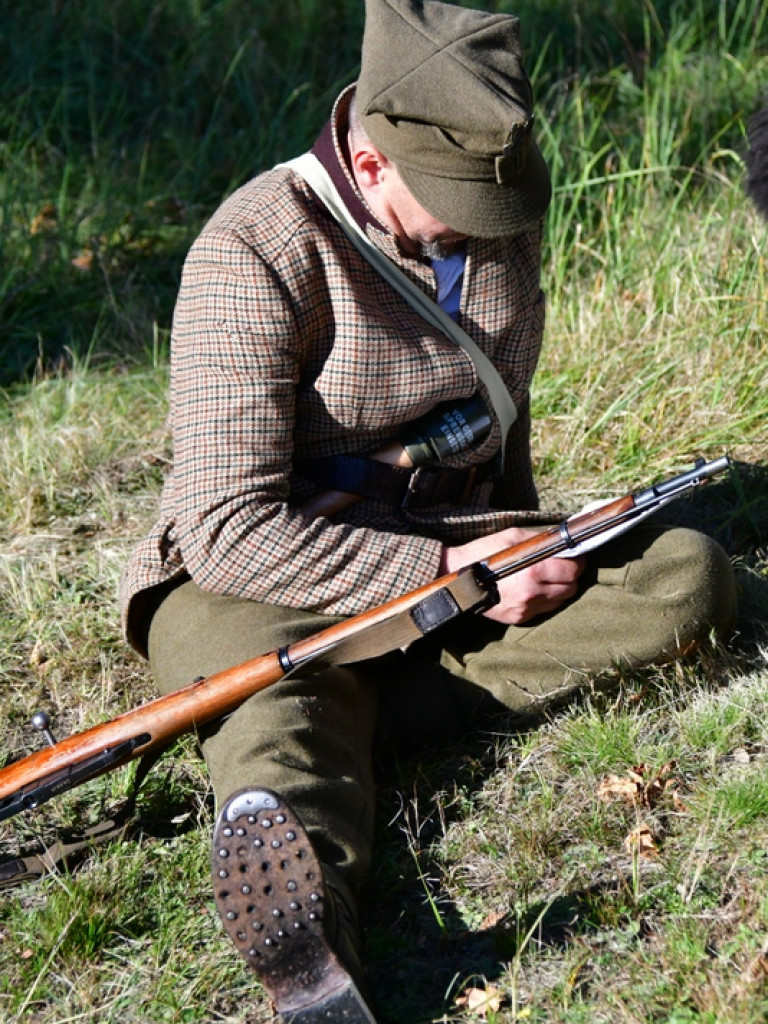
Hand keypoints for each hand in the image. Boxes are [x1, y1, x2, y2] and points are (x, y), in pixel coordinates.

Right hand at [439, 526, 585, 625]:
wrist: (456, 578)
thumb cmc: (483, 553)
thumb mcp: (512, 537)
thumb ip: (540, 540)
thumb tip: (562, 540)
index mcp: (532, 572)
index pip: (572, 571)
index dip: (577, 562)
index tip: (574, 556)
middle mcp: (532, 594)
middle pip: (570, 588)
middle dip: (570, 576)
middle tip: (561, 566)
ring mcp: (525, 609)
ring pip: (559, 601)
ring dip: (559, 589)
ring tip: (547, 577)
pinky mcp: (518, 618)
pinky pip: (543, 610)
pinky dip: (544, 599)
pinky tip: (533, 588)